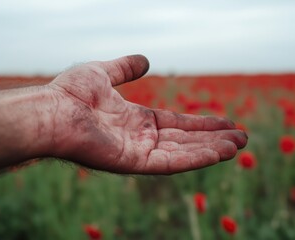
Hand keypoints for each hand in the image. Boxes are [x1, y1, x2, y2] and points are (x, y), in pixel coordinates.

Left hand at [44, 55, 246, 173]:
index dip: (201, 124)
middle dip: (213, 139)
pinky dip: (196, 158)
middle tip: (242, 137)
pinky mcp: (133, 162)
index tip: (226, 122)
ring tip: (238, 145)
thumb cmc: (71, 93)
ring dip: (211, 150)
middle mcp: (139, 139)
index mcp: (135, 121)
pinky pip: (171, 162)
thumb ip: (124, 68)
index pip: (176, 124)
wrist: (52, 109)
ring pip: (183, 153)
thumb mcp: (103, 73)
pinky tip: (219, 153)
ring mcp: (138, 152)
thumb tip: (144, 60)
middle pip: (185, 140)